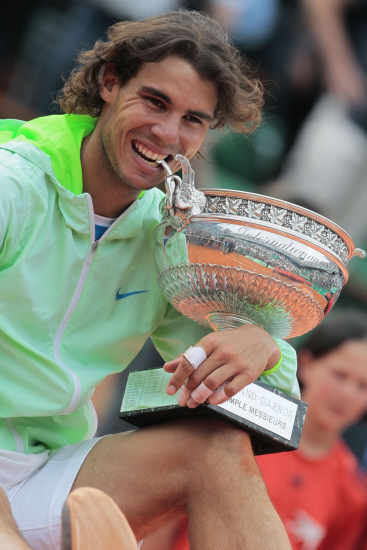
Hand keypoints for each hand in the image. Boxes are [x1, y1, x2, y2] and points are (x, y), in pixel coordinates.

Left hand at [164, 324, 279, 407]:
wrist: (260, 340)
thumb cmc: (230, 342)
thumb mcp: (210, 343)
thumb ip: (189, 356)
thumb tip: (167, 368)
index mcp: (210, 342)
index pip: (189, 362)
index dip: (177, 378)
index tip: (169, 391)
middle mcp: (223, 351)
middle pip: (199, 375)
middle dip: (188, 391)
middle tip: (183, 400)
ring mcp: (237, 363)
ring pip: (212, 384)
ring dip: (200, 396)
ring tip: (194, 402)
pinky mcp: (248, 374)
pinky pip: (230, 390)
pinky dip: (218, 398)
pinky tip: (211, 401)